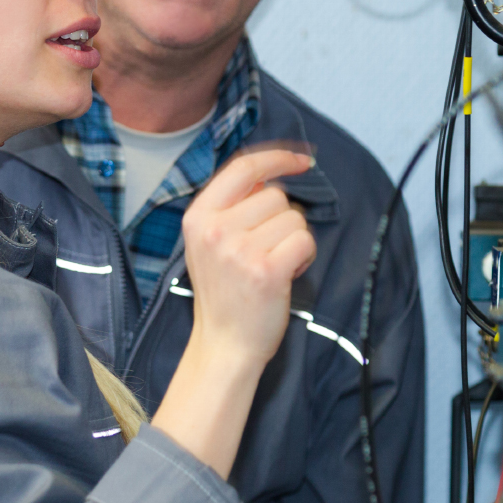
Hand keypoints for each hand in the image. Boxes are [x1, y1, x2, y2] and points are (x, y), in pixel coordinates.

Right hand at [178, 147, 317, 370]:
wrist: (224, 344)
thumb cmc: (225, 293)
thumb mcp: (210, 243)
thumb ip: (231, 207)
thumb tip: (271, 176)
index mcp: (198, 217)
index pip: (243, 168)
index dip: (277, 158)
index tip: (301, 160)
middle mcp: (215, 230)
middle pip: (276, 196)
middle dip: (282, 221)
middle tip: (266, 252)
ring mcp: (239, 250)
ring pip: (294, 218)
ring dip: (293, 240)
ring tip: (273, 265)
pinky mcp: (266, 271)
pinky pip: (305, 240)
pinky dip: (305, 256)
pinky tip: (286, 274)